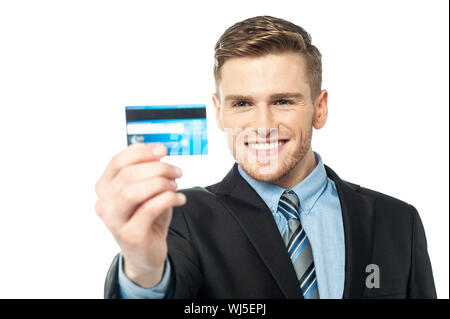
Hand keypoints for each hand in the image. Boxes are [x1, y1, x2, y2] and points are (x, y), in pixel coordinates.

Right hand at [95, 143, 185, 286]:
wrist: (146, 252)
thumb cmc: (146, 217)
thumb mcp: (146, 191)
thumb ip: (148, 172)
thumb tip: (160, 153)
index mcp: (105, 188)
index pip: (118, 162)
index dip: (142, 152)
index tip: (163, 150)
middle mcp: (104, 204)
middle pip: (128, 175)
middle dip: (158, 168)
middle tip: (177, 171)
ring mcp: (114, 221)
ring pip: (133, 192)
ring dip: (160, 183)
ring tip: (175, 186)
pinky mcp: (130, 235)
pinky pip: (149, 209)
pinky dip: (168, 199)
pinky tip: (179, 199)